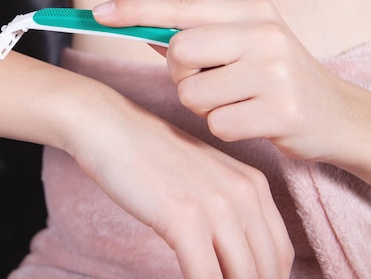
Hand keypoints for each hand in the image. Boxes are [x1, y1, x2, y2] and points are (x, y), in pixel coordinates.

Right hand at [67, 90, 293, 278]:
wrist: (110, 127)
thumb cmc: (148, 155)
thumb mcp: (203, 177)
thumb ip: (225, 209)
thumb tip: (231, 257)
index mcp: (253, 184)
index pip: (279, 252)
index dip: (269, 278)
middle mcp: (244, 194)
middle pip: (266, 270)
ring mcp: (215, 206)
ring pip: (242, 277)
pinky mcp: (183, 219)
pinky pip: (205, 276)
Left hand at [93, 0, 370, 165]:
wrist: (336, 115)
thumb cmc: (274, 78)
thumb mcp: (244, 44)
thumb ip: (197, 35)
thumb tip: (141, 29)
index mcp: (251, 10)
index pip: (180, 5)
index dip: (136, 8)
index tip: (97, 12)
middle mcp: (263, 33)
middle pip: (178, 51)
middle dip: (180, 74)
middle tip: (206, 81)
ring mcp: (274, 70)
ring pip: (191, 93)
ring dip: (203, 106)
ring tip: (236, 101)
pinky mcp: (280, 110)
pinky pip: (216, 124)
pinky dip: (224, 127)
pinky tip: (249, 121)